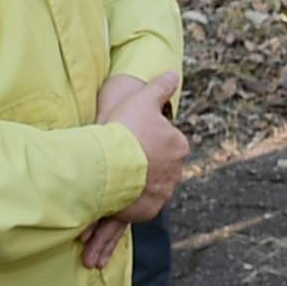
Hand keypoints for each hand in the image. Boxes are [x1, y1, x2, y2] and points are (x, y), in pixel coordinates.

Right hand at [100, 69, 187, 217]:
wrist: (108, 163)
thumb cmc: (126, 129)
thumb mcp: (143, 99)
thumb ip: (160, 87)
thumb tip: (173, 74)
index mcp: (179, 146)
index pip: (167, 142)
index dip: (148, 139)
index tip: (132, 137)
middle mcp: (176, 172)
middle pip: (159, 166)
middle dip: (145, 164)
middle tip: (123, 158)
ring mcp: (163, 193)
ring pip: (150, 186)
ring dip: (138, 184)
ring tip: (117, 178)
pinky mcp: (148, 211)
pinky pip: (140, 205)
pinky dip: (131, 202)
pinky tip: (116, 195)